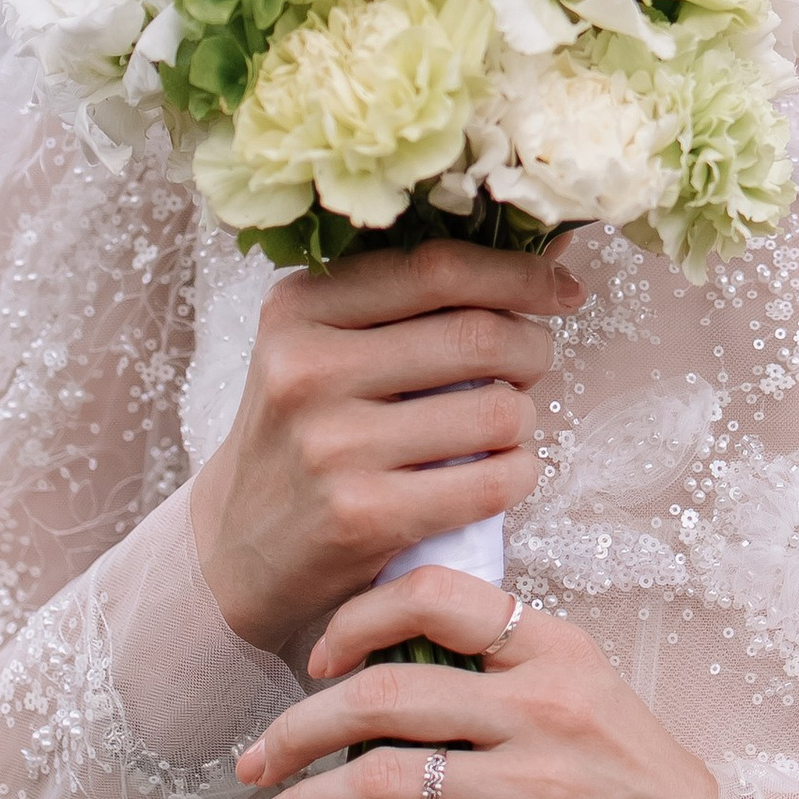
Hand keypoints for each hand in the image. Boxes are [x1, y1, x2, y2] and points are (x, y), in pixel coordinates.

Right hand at [190, 241, 586, 658]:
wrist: (235, 550)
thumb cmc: (306, 434)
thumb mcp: (326, 347)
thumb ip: (416, 298)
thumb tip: (549, 248)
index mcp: (299, 308)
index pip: (437, 269)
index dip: (519, 274)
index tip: (563, 290)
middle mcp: (306, 368)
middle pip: (478, 335)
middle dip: (533, 348)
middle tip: (534, 365)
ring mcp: (331, 445)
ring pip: (497, 410)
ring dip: (525, 419)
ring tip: (505, 427)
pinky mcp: (361, 516)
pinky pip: (491, 482)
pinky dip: (519, 474)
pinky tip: (501, 473)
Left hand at [233, 563, 721, 798]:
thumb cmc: (645, 789)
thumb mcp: (589, 698)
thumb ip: (506, 676)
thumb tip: (393, 681)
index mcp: (555, 649)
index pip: (436, 596)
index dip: (357, 617)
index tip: (317, 658)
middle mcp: (542, 703)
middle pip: (383, 693)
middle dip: (296, 727)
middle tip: (251, 759)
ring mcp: (536, 781)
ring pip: (381, 777)